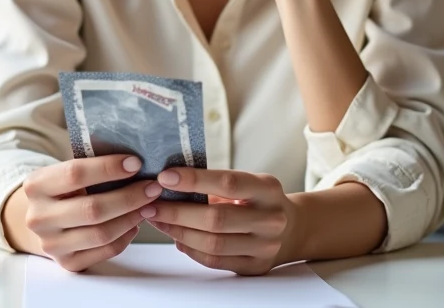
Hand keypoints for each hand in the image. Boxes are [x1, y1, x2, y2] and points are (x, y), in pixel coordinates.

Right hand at [9, 155, 162, 271]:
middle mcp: (39, 218)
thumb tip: (134, 161)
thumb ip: (91, 167)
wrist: (42, 221)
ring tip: (148, 205)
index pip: (75, 174)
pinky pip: (105, 250)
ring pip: (102, 234)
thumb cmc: (62, 190)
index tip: (136, 163)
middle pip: (92, 209)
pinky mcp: (67, 262)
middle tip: (152, 188)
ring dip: (131, 217)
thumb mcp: (64, 172)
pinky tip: (134, 223)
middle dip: (129, 197)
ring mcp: (51, 244)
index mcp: (36, 186)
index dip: (108, 168)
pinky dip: (126, 236)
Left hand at [141, 167, 298, 275]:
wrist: (292, 229)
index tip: (165, 177)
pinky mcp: (255, 266)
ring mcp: (265, 246)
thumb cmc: (258, 200)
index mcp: (268, 189)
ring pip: (213, 243)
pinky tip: (176, 237)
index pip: (227, 183)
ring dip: (178, 231)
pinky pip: (215, 261)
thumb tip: (170, 181)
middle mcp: (270, 219)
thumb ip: (216, 183)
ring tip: (158, 220)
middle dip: (177, 211)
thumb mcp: (248, 183)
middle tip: (151, 204)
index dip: (194, 180)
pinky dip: (191, 249)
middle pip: (216, 219)